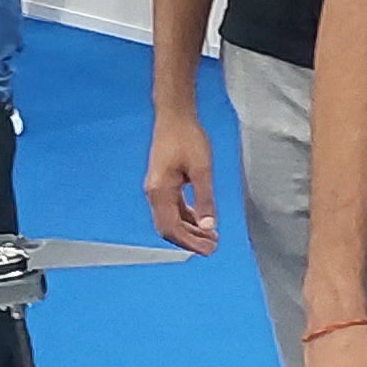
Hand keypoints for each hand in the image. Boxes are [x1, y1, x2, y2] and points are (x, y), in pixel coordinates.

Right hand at [144, 107, 220, 253]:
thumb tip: (208, 225)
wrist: (174, 116)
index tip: (208, 249)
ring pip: (171, 219)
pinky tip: (201, 220)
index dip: (190, 242)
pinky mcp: (163, 183)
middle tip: (212, 247)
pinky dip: (187, 218)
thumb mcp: (201, 169)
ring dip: (189, 230)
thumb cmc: (186, 137)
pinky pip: (173, 208)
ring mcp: (157, 189)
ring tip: (210, 237)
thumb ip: (204, 199)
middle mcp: (154, 193)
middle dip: (190, 240)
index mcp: (160, 191)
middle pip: (168, 228)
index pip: (172, 228)